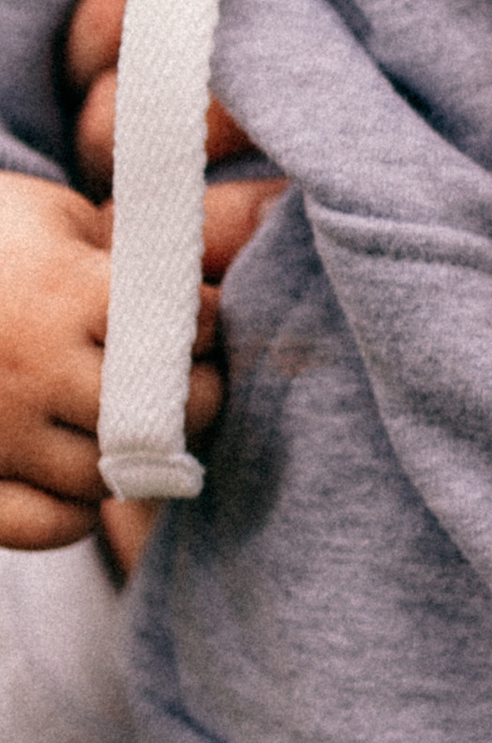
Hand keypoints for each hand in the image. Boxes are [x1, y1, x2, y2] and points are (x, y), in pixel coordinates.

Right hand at [62, 0, 289, 567]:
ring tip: (143, 433)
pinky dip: (79, 513)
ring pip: (111, 475)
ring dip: (142, 461)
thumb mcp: (42, 215)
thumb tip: (193, 281)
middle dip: (195, 401)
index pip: (187, 325)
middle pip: (165, 411)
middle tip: (189, 389)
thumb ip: (111, 249)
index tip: (197, 326)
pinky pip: (47, 527)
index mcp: (67, 290)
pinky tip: (85, 482)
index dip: (204, 329)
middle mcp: (37, 367)